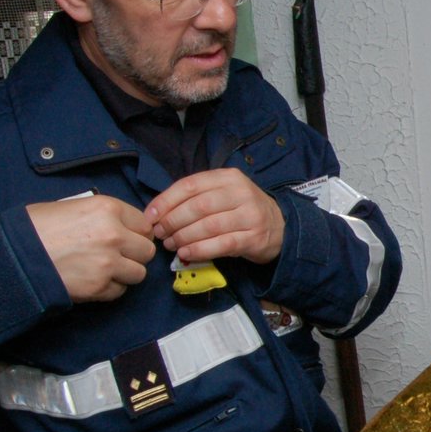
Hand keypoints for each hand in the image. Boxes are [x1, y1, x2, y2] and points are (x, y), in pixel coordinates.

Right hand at [26, 196, 155, 302]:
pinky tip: (93, 280)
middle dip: (134, 254)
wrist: (11, 254)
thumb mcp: (72, 207)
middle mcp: (113, 235)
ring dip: (125, 273)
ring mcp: (108, 263)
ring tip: (104, 269)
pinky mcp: (99, 287)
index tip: (127, 238)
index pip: (144, 225)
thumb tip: (124, 226)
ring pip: (139, 273)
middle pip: (147, 250)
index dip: (136, 233)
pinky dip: (110, 288)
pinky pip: (119, 291)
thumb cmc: (35, 227)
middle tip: (118, 255)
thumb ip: (104, 216)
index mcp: (107, 209)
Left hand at [144, 169, 284, 264]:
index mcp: (228, 177)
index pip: (190, 185)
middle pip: (198, 206)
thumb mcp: (223, 194)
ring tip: (171, 245)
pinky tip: (186, 254)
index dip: (166, 201)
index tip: (150, 216)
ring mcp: (250, 215)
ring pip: (208, 226)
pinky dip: (200, 250)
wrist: (280, 227)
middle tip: (160, 234)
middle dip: (173, 221)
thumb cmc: (241, 210)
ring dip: (184, 238)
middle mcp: (241, 193)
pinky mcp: (254, 238)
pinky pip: (221, 245)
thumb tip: (157, 213)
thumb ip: (195, 198)